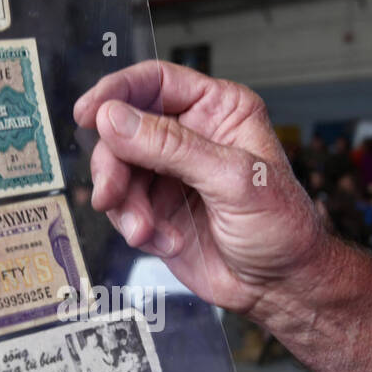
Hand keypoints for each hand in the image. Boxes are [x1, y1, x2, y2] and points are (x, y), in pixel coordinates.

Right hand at [74, 61, 328, 318]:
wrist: (281, 287)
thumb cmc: (282, 228)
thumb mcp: (232, 180)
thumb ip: (172, 147)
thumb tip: (115, 118)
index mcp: (218, 111)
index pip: (156, 83)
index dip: (117, 92)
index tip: (89, 113)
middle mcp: (191, 136)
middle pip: (124, 130)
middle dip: (114, 165)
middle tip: (111, 194)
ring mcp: (171, 175)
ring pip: (118, 172)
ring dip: (125, 204)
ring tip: (145, 230)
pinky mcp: (158, 210)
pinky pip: (123, 208)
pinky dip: (135, 228)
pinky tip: (164, 242)